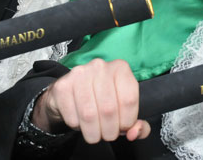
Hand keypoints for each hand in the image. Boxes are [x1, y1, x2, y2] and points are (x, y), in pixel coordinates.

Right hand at [33, 59, 149, 143]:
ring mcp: (80, 73)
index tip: (122, 127)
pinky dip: (77, 127)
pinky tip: (80, 122)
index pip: (129, 100)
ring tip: (95, 134)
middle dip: (110, 130)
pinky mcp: (63, 86)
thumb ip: (139, 125)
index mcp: (120, 68)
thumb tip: (134, 133)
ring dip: (93, 132)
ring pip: (89, 114)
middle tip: (108, 135)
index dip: (127, 121)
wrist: (71, 93)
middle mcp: (100, 66)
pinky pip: (72, 116)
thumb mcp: (125, 111)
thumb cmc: (103, 101)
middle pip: (109, 108)